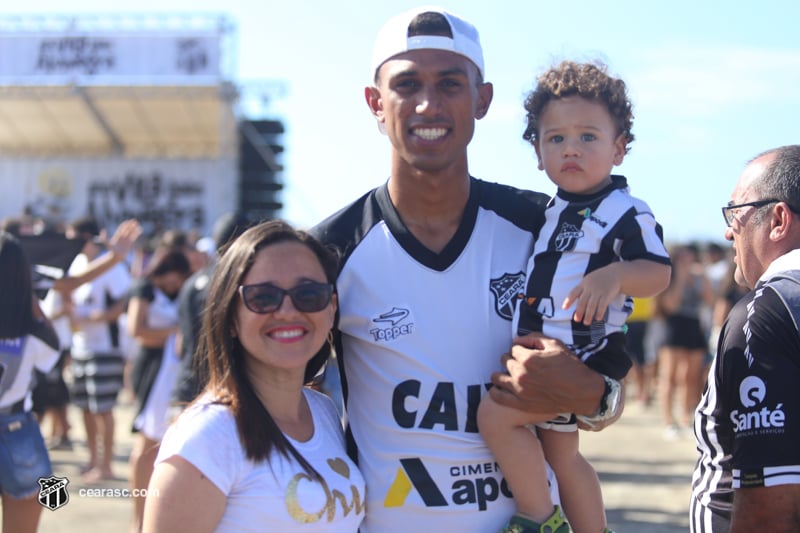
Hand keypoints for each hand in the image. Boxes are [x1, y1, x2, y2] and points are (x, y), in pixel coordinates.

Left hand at [104, 219, 141, 258]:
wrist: (116, 257)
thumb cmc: (111, 250)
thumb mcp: (106, 243)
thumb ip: (104, 237)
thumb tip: (103, 230)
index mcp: (117, 236)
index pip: (121, 228)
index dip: (125, 224)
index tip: (128, 221)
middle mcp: (122, 237)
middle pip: (126, 229)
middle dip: (130, 225)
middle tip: (134, 220)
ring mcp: (126, 240)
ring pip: (130, 232)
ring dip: (134, 228)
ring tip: (137, 224)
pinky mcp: (129, 243)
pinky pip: (134, 237)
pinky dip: (136, 233)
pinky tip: (140, 230)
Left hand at [489, 332, 604, 418]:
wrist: (581, 392)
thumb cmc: (570, 366)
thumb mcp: (555, 344)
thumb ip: (533, 338)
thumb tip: (516, 339)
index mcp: (529, 358)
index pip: (513, 348)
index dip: (521, 349)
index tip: (528, 353)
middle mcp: (521, 373)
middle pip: (504, 360)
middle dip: (512, 359)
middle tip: (522, 364)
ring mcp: (519, 390)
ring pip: (496, 376)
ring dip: (502, 373)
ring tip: (510, 374)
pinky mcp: (520, 403)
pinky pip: (497, 396)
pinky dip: (496, 390)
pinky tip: (503, 387)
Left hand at [562, 265, 620, 324]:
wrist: (616, 273)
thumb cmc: (600, 278)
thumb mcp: (589, 280)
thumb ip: (582, 290)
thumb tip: (575, 303)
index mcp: (583, 283)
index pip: (573, 293)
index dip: (568, 301)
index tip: (564, 308)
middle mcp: (590, 287)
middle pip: (582, 301)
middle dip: (579, 312)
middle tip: (577, 320)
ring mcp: (599, 290)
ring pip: (591, 305)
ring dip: (588, 315)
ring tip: (586, 323)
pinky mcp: (607, 294)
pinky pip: (602, 305)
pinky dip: (599, 312)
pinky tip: (598, 318)